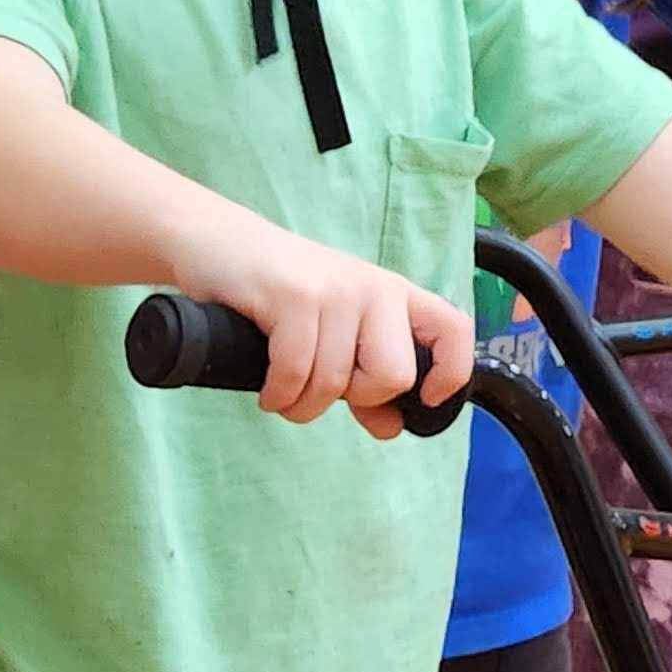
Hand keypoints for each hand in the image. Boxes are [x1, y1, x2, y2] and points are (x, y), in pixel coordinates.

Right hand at [172, 221, 472, 442]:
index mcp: (394, 296)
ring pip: (336, 383)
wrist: (216, 243)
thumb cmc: (279, 295)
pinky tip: (268, 389)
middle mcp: (375, 289)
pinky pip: (295, 372)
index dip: (451, 373)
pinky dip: (278, 395)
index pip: (454, 330)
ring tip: (283, 390)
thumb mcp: (334, 333)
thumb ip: (366, 380)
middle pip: (393, 375)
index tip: (422, 402)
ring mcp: (336, 290)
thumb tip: (392, 428)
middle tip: (320, 386)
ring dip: (301, 405)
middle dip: (354, 398)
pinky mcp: (294, 296)